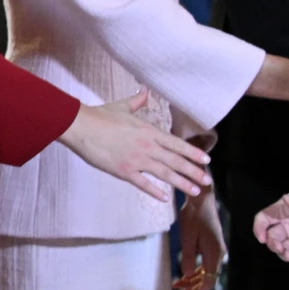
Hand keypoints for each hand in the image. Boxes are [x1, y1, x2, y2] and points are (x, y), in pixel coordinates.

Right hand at [58, 91, 212, 198]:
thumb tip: (144, 91)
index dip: (193, 153)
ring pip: (165, 174)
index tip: (206, 161)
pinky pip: (143, 183)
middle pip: (176, 161)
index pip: (177, 144)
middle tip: (207, 181)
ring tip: (195, 191)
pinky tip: (165, 198)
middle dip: (194, 171)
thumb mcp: (122, 106)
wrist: (81, 126)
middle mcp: (147, 147)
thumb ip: (137, 102)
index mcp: (149, 131)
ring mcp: (137, 160)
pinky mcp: (124, 171)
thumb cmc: (100, 116)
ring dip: (182, 183)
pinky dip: (155, 191)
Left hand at [173, 190, 223, 289]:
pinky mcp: (212, 247)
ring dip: (192, 281)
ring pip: (206, 273)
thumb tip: (187, 275)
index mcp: (214, 254)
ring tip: (177, 287)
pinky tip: (184, 276)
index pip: (209, 281)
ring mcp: (217, 251)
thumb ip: (188, 257)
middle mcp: (219, 255)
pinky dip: (195, 271)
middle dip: (193, 289)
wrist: (202, 200)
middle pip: (208, 279)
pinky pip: (205, 264)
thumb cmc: (193, 216)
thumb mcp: (187, 237)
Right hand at [254, 186, 288, 265]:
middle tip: (281, 248)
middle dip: (273, 244)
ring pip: (283, 249)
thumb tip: (286, 198)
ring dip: (283, 254)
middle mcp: (288, 226)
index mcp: (284, 212)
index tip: (262, 238)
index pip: (264, 219)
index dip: (259, 228)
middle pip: (272, 237)